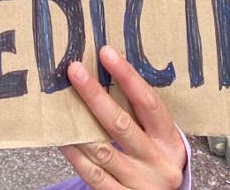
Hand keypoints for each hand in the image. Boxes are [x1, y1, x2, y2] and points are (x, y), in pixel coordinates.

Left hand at [59, 45, 186, 188]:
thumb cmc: (154, 159)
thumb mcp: (157, 137)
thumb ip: (138, 113)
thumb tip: (105, 72)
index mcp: (169, 140)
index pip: (148, 103)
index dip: (127, 76)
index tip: (106, 53)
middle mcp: (157, 162)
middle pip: (121, 124)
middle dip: (95, 95)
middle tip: (74, 70)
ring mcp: (139, 183)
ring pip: (103, 151)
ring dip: (78, 126)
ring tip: (60, 101)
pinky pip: (93, 175)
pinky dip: (75, 155)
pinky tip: (62, 139)